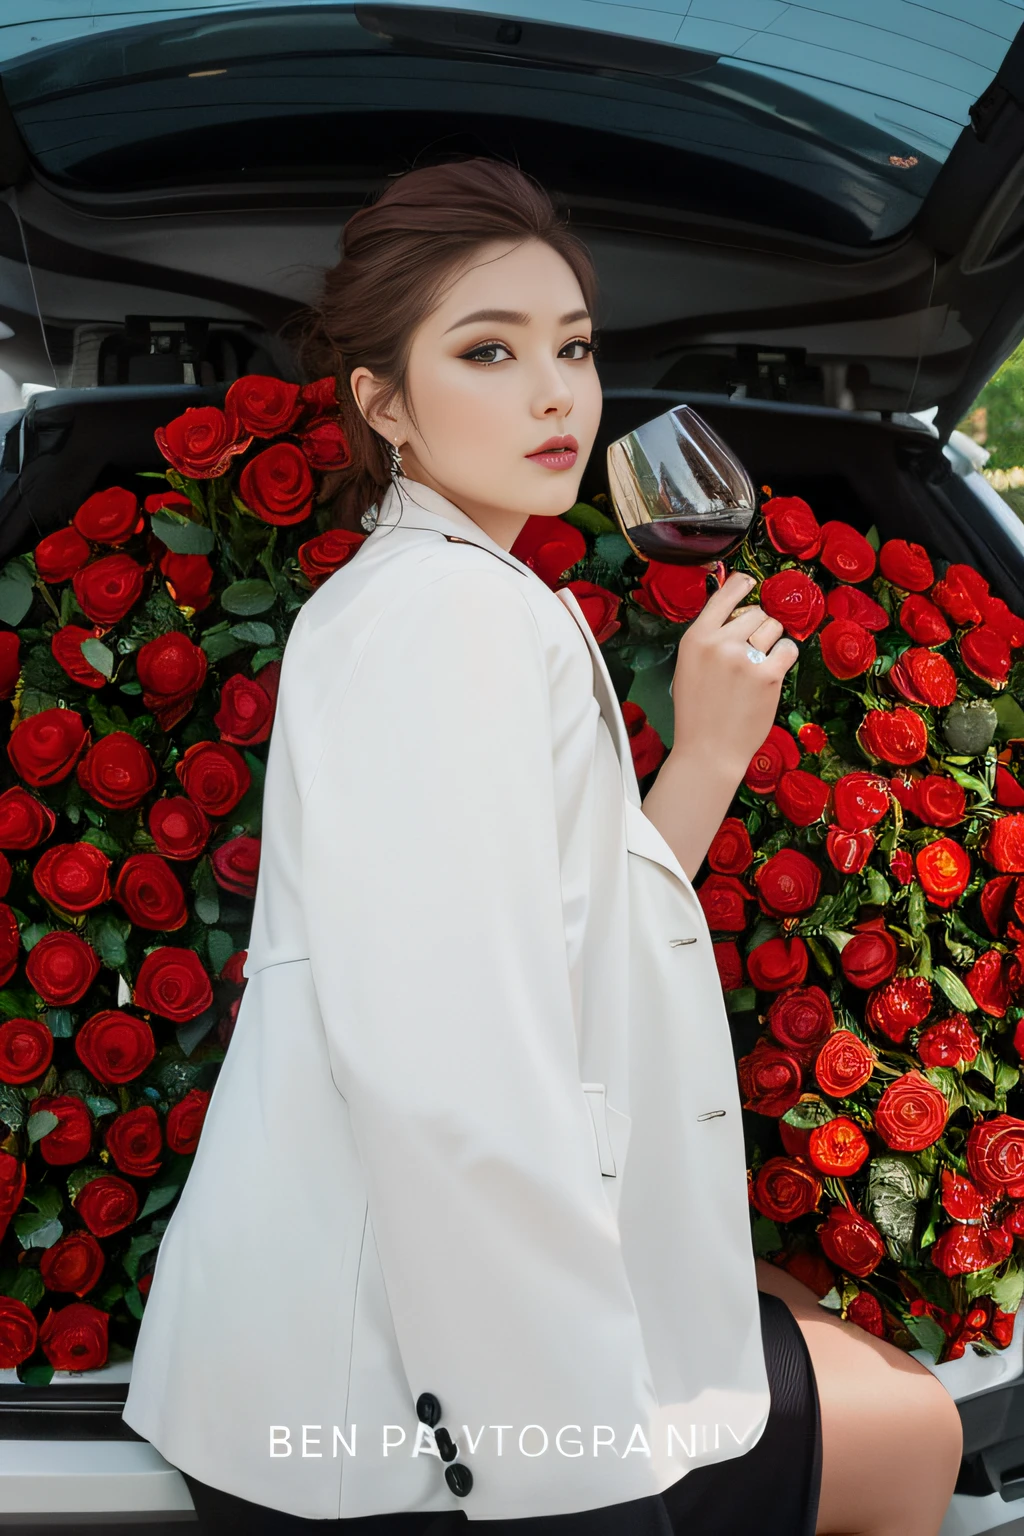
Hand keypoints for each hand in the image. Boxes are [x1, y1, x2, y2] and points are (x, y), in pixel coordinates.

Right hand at [669, 570, 799, 781]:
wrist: (708, 751)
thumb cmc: (697, 712)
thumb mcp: (689, 667)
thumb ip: (709, 640)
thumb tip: (738, 616)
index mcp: (695, 639)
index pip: (723, 596)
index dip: (741, 585)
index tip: (750, 583)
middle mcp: (719, 643)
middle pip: (755, 613)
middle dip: (758, 628)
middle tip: (751, 652)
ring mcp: (744, 658)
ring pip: (773, 627)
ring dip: (772, 641)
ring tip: (760, 664)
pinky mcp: (768, 675)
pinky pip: (788, 648)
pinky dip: (785, 657)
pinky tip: (774, 670)